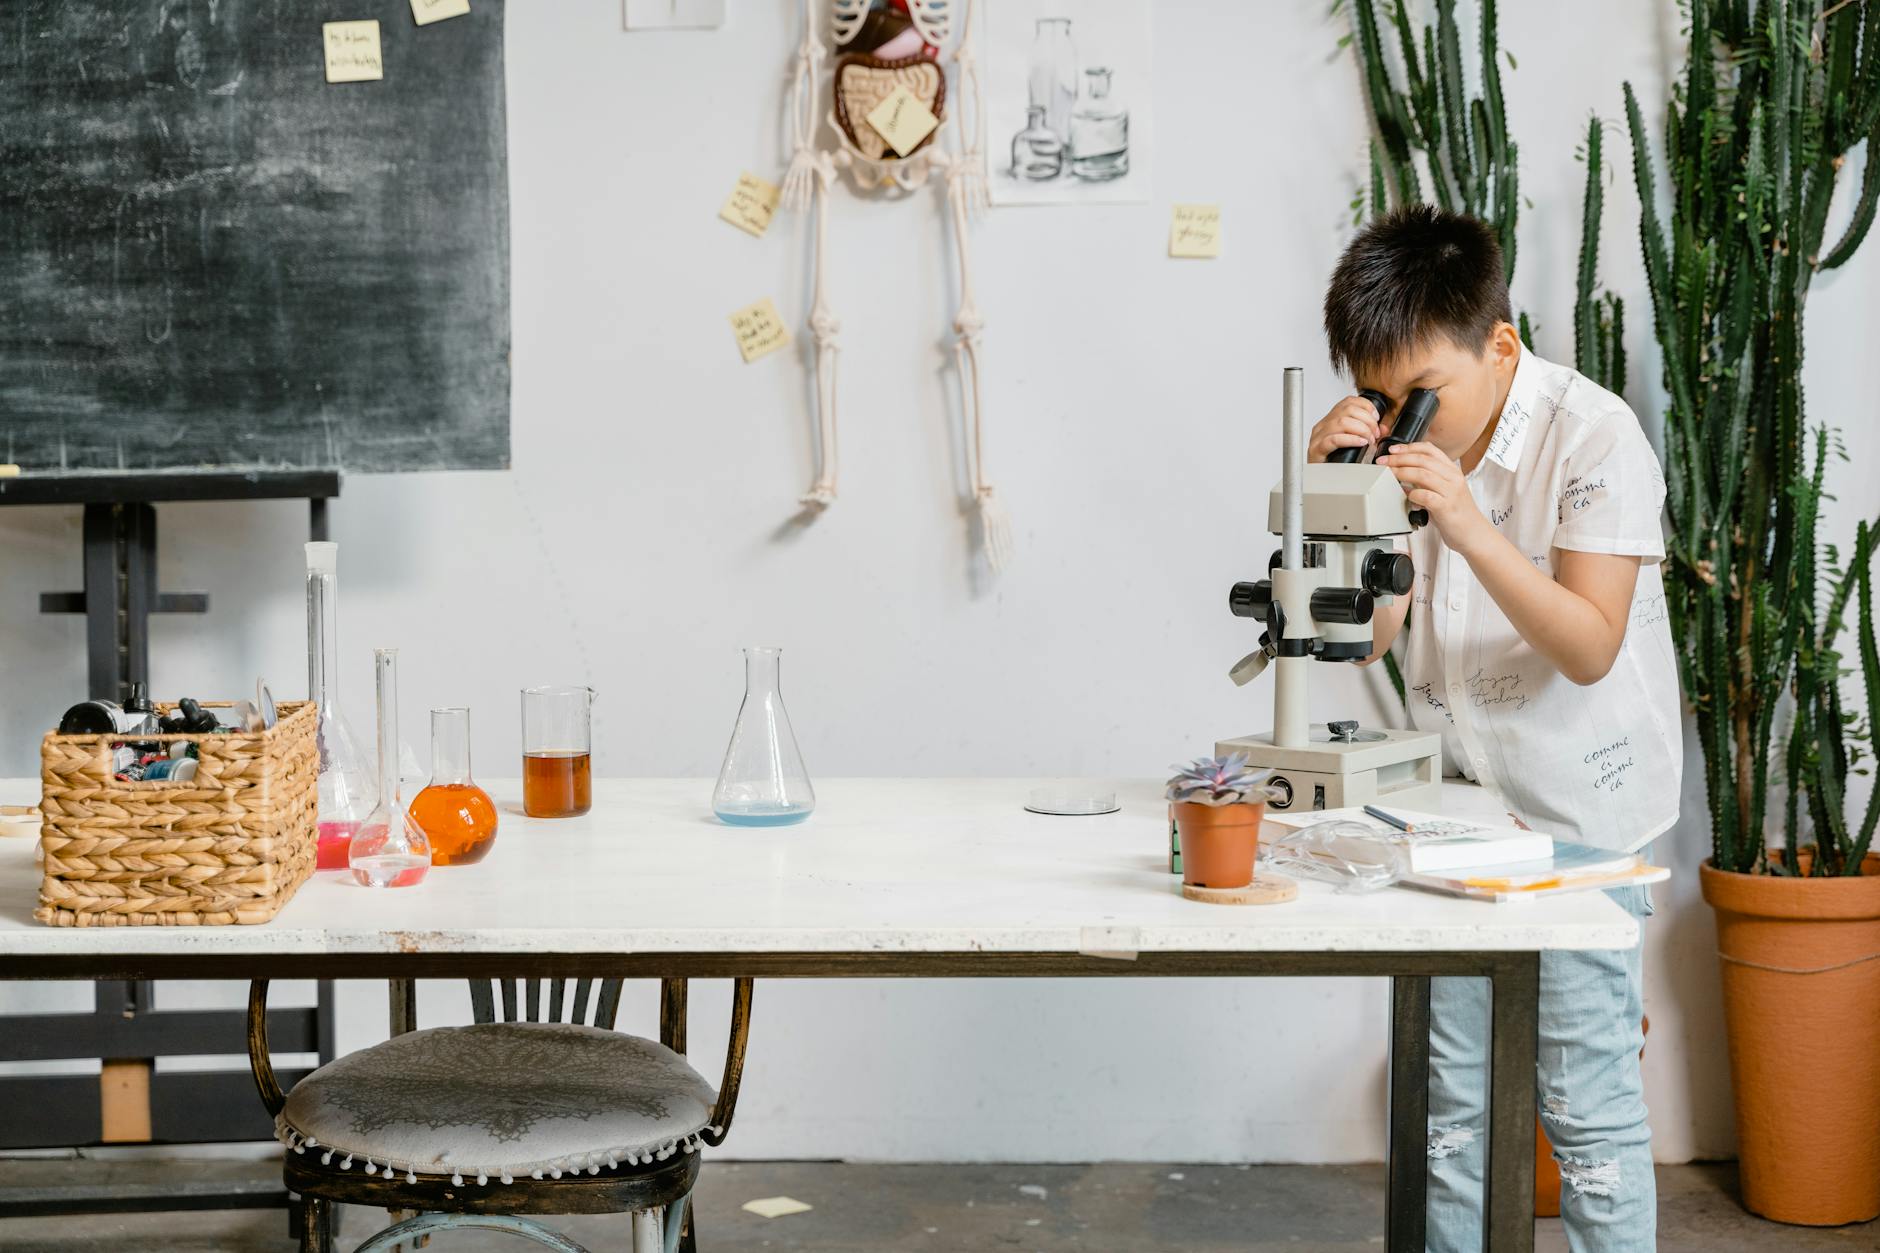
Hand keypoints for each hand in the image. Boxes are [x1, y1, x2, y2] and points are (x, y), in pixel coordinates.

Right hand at [1308, 395, 1384, 462]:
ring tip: (1369, 440)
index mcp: (1331, 420)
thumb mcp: (1355, 443)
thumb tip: (1383, 428)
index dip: (1366, 406)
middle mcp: (1323, 425)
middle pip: (1347, 410)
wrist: (1322, 483)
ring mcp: (1318, 437)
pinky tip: (1361, 443)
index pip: (1348, 401)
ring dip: (1362, 430)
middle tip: (1376, 433)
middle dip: (1368, 420)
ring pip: (1342, 422)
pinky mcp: (1316, 449)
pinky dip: (1350, 439)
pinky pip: (1334, 439)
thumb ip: (1369, 433)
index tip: (1376, 418)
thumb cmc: (1336, 462)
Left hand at [1375, 442, 1489, 549]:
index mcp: (1452, 471)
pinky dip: (1412, 494)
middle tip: (1383, 463)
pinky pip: (1426, 496)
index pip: (1430, 450)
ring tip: (1389, 475)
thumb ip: (1428, 479)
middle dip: (1399, 459)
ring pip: (1423, 474)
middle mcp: (1453, 478)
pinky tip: (1406, 496)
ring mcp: (1451, 492)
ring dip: (1402, 473)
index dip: (1409, 447)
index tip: (1393, 450)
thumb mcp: (1444, 489)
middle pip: (1423, 460)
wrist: (1473, 533)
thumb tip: (1403, 471)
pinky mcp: (1447, 507)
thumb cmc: (1456, 513)